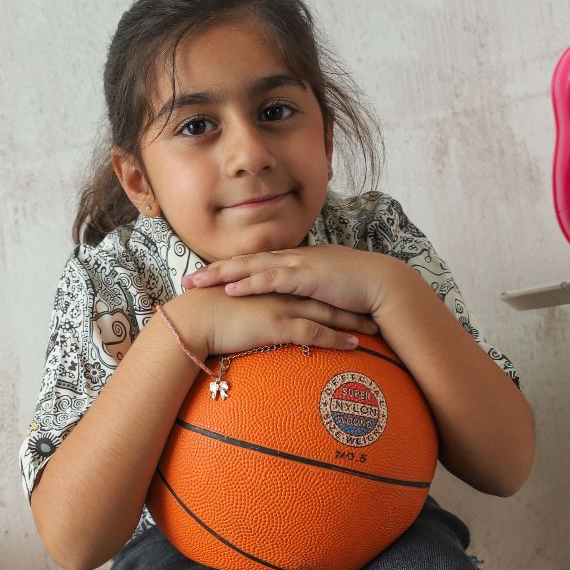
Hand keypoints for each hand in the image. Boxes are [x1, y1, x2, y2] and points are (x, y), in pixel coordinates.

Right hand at [167, 285, 379, 360]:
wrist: (193, 319)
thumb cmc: (207, 317)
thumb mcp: (234, 309)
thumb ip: (250, 309)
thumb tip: (256, 318)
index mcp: (270, 287)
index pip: (306, 288)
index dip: (329, 293)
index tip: (348, 298)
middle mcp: (280, 293)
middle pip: (323, 296)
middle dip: (349, 303)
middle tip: (372, 308)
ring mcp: (281, 307)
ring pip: (325, 312)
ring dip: (351, 321)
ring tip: (373, 329)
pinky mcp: (278, 324)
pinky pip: (315, 332)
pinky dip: (337, 338)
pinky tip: (354, 346)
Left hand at [182, 245, 400, 318]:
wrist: (382, 285)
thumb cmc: (357, 292)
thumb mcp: (325, 293)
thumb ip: (306, 297)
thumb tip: (292, 310)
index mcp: (296, 262)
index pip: (256, 263)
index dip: (229, 270)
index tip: (206, 278)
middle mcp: (293, 259)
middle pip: (246, 261)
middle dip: (214, 270)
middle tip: (187, 280)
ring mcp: (299, 265)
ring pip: (253, 266)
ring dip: (223, 274)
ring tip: (198, 282)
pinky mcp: (307, 276)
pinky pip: (273, 279)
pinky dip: (251, 283)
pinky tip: (232, 289)